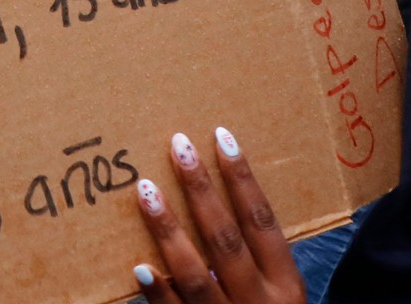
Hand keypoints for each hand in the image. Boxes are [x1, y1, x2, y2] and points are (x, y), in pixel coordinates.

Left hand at [132, 128, 305, 303]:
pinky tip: (138, 265)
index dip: (243, 178)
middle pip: (226, 239)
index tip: (221, 135)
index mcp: (286, 286)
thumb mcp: (276, 291)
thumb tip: (211, 191)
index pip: (262, 221)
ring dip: (168, 230)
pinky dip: (158, 292)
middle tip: (177, 145)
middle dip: (200, 190)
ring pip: (197, 275)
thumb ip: (253, 255)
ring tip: (145, 189)